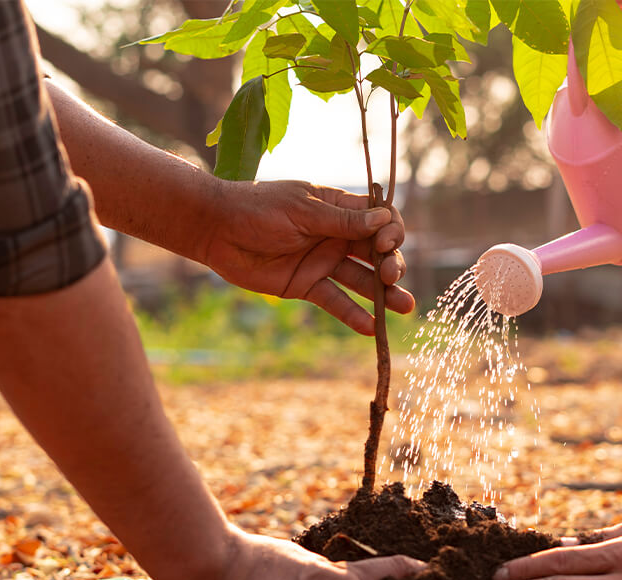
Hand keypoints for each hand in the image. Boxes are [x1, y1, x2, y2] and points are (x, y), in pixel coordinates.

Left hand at [190, 180, 412, 335]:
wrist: (216, 230)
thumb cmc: (258, 208)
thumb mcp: (302, 211)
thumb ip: (342, 221)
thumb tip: (384, 221)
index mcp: (338, 209)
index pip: (380, 219)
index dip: (391, 231)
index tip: (386, 242)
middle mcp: (336, 236)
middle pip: (377, 252)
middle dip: (391, 264)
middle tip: (391, 277)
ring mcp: (323, 262)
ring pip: (362, 280)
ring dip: (385, 295)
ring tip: (404, 308)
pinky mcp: (307, 286)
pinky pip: (335, 301)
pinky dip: (352, 314)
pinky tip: (370, 328)